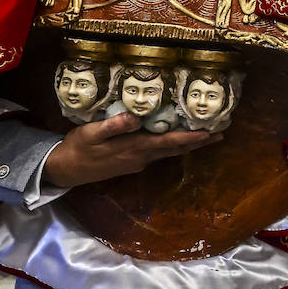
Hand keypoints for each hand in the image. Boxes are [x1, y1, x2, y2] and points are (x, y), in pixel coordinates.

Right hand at [43, 112, 220, 187]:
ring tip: (208, 137)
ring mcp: (138, 162)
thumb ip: (114, 125)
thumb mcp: (92, 133)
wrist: (66, 170)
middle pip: (176, 149)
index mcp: (135, 148)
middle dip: (199, 142)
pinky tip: (178, 140)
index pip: (169, 142)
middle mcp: (141, 157)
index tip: (209, 133)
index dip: (190, 137)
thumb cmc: (78, 147)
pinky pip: (160, 154)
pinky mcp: (133, 163)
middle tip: (221, 133)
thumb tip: (136, 118)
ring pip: (170, 152)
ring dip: (189, 144)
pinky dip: (174, 146)